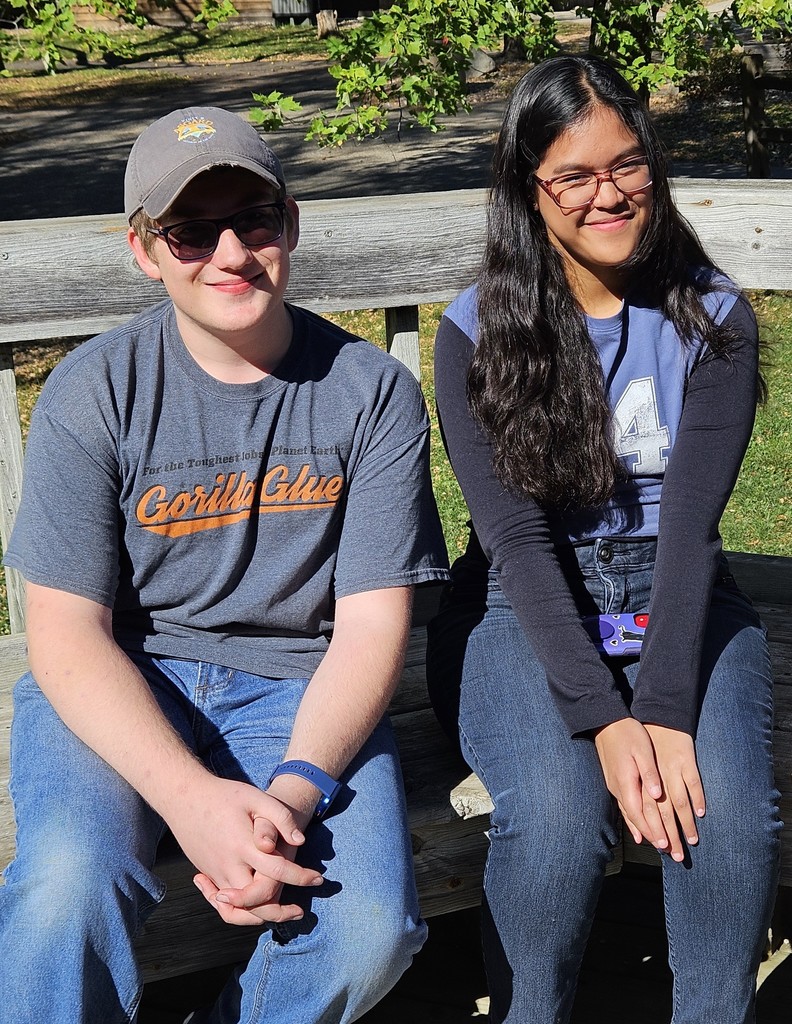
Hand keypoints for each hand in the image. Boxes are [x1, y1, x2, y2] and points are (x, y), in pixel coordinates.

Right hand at [164, 775, 322, 923]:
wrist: (183, 797)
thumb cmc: (223, 795)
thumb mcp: (254, 797)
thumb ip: (279, 817)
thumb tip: (299, 841)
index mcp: (243, 845)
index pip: (277, 870)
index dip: (301, 877)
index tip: (318, 879)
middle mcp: (228, 864)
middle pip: (256, 902)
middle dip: (280, 911)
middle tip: (300, 911)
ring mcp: (215, 873)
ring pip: (237, 910)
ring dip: (259, 917)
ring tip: (279, 913)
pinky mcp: (208, 874)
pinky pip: (223, 904)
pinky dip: (238, 910)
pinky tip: (253, 903)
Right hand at [593, 718, 668, 851]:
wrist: (605, 722)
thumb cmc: (627, 733)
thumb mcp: (642, 750)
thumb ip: (649, 773)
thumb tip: (657, 794)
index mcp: (627, 781)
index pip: (640, 813)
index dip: (652, 830)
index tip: (665, 845)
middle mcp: (618, 788)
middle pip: (636, 819)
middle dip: (653, 836)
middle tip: (669, 852)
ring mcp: (615, 786)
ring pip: (631, 815)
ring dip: (645, 832)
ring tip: (658, 846)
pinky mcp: (615, 782)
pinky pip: (625, 808)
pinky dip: (633, 822)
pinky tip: (638, 832)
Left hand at [644, 723, 704, 861]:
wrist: (655, 715)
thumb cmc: (641, 743)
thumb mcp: (632, 766)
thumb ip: (635, 792)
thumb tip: (636, 818)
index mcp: (640, 780)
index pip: (644, 812)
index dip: (651, 831)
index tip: (659, 848)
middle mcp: (655, 777)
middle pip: (662, 812)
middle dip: (669, 835)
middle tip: (676, 855)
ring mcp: (671, 769)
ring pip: (678, 801)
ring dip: (685, 822)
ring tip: (691, 840)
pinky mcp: (685, 760)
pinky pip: (692, 782)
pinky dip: (697, 797)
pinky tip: (701, 812)